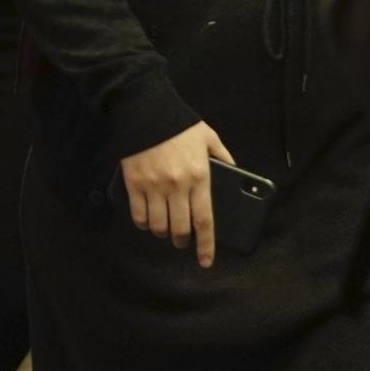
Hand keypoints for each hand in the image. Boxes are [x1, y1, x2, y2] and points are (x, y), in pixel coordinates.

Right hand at [119, 122, 234, 267]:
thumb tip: (234, 172)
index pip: (204, 220)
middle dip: (182, 241)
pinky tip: (147, 220)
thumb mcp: (208, 136)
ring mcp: (154, 187)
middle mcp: (177, 187)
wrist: (146, 109)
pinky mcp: (134, 184)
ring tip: (165, 229)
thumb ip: (222, 155)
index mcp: (199, 177)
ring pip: (158, 225)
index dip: (206, 245)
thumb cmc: (179, 123)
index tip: (206, 261)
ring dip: (163, 232)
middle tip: (182, 241)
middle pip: (180, 228)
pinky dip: (143, 223)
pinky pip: (138, 215)